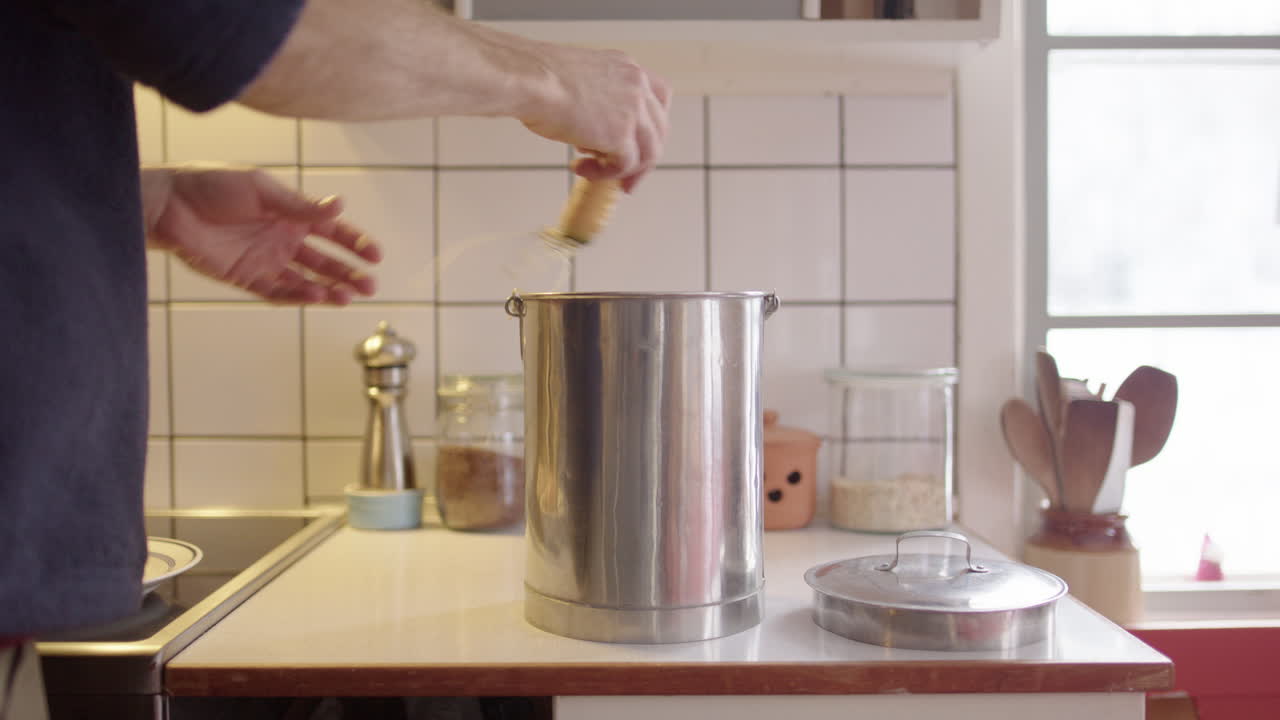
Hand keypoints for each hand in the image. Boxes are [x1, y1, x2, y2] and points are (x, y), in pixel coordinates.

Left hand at [145, 165, 380, 304]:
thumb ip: (300, 204)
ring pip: (307, 279)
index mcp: (291, 214)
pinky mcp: (247, 278)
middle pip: (326, 261)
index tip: (375, 256)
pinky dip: (298, 296)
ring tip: (347, 297)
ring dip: (329, 289)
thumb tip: (340, 205)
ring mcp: (267, 260)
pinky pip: (278, 291)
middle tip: (369, 286)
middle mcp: (283, 239)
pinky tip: (316, 296)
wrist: (169, 205)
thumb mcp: (261, 188)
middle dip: (349, 274)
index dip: (356, 244)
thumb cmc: (212, 185)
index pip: (332, 232)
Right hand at [516, 43, 670, 191]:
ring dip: (625, 171)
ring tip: (598, 176)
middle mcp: (637, 85)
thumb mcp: (579, 81)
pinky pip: (625, 165)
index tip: (641, 143)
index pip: (659, 97)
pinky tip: (582, 169)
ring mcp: (633, 110)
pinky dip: (605, 174)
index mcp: (627, 68)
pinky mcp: (621, 134)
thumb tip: (593, 134)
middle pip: (659, 130)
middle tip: (626, 177)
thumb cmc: (538, 79)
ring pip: (648, 152)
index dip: (653, 125)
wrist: (530, 80)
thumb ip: (597, 102)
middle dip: (644, 158)